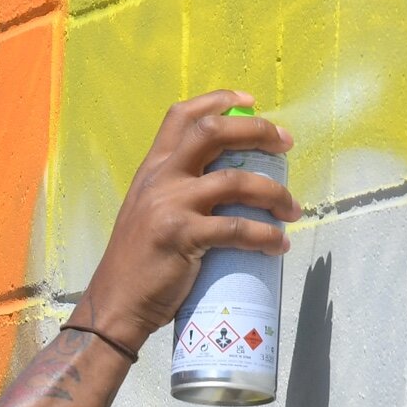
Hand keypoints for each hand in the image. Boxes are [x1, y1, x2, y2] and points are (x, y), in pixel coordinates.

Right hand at [73, 90, 299, 351]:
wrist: (114, 305)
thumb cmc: (137, 264)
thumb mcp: (148, 213)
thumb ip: (176, 192)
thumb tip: (229, 184)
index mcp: (151, 170)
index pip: (182, 116)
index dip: (219, 101)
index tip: (250, 102)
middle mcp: (159, 179)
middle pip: (212, 132)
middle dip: (257, 131)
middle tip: (285, 145)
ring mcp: (169, 206)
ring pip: (236, 181)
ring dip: (274, 193)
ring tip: (292, 209)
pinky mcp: (181, 237)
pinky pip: (237, 229)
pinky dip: (265, 236)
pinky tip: (277, 244)